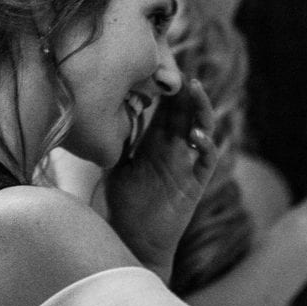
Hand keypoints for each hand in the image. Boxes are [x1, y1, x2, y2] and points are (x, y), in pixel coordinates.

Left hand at [106, 78, 228, 282]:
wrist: (134, 240)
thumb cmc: (122, 206)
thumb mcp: (114, 168)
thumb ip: (116, 144)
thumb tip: (100, 116)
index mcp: (155, 145)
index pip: (165, 110)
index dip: (166, 89)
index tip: (160, 65)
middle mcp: (174, 151)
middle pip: (185, 113)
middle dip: (185, 91)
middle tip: (180, 66)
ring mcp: (187, 165)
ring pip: (202, 129)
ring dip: (201, 109)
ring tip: (194, 89)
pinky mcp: (195, 184)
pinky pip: (206, 159)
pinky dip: (206, 144)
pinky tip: (197, 133)